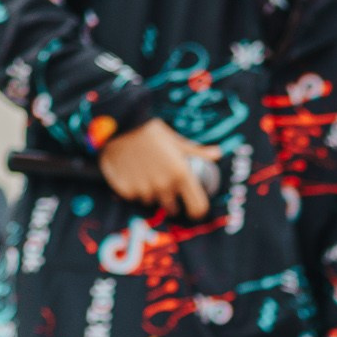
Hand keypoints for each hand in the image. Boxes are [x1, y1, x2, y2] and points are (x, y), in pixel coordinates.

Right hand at [98, 120, 219, 218]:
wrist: (118, 126)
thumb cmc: (150, 132)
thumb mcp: (176, 141)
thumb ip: (197, 152)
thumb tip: (217, 154)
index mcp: (181, 175)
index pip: (198, 208)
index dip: (197, 210)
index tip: (192, 208)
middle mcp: (165, 186)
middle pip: (173, 208)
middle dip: (171, 201)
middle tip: (163, 184)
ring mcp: (145, 191)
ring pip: (152, 201)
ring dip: (151, 193)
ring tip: (145, 173)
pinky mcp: (127, 192)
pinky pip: (134, 197)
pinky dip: (134, 189)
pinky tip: (131, 173)